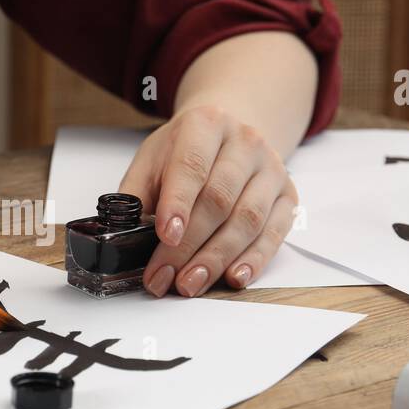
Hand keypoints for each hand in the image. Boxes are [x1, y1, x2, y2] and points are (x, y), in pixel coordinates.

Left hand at [120, 103, 297, 296]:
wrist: (228, 134)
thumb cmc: (184, 152)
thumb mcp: (153, 160)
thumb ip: (136, 195)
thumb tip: (122, 237)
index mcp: (205, 124)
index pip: (191, 166)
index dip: (178, 203)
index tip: (165, 235)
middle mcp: (245, 142)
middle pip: (219, 200)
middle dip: (189, 245)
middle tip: (165, 276)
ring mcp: (271, 169)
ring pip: (247, 220)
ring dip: (217, 259)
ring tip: (190, 284)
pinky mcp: (287, 196)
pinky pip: (274, 233)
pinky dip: (254, 260)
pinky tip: (233, 278)